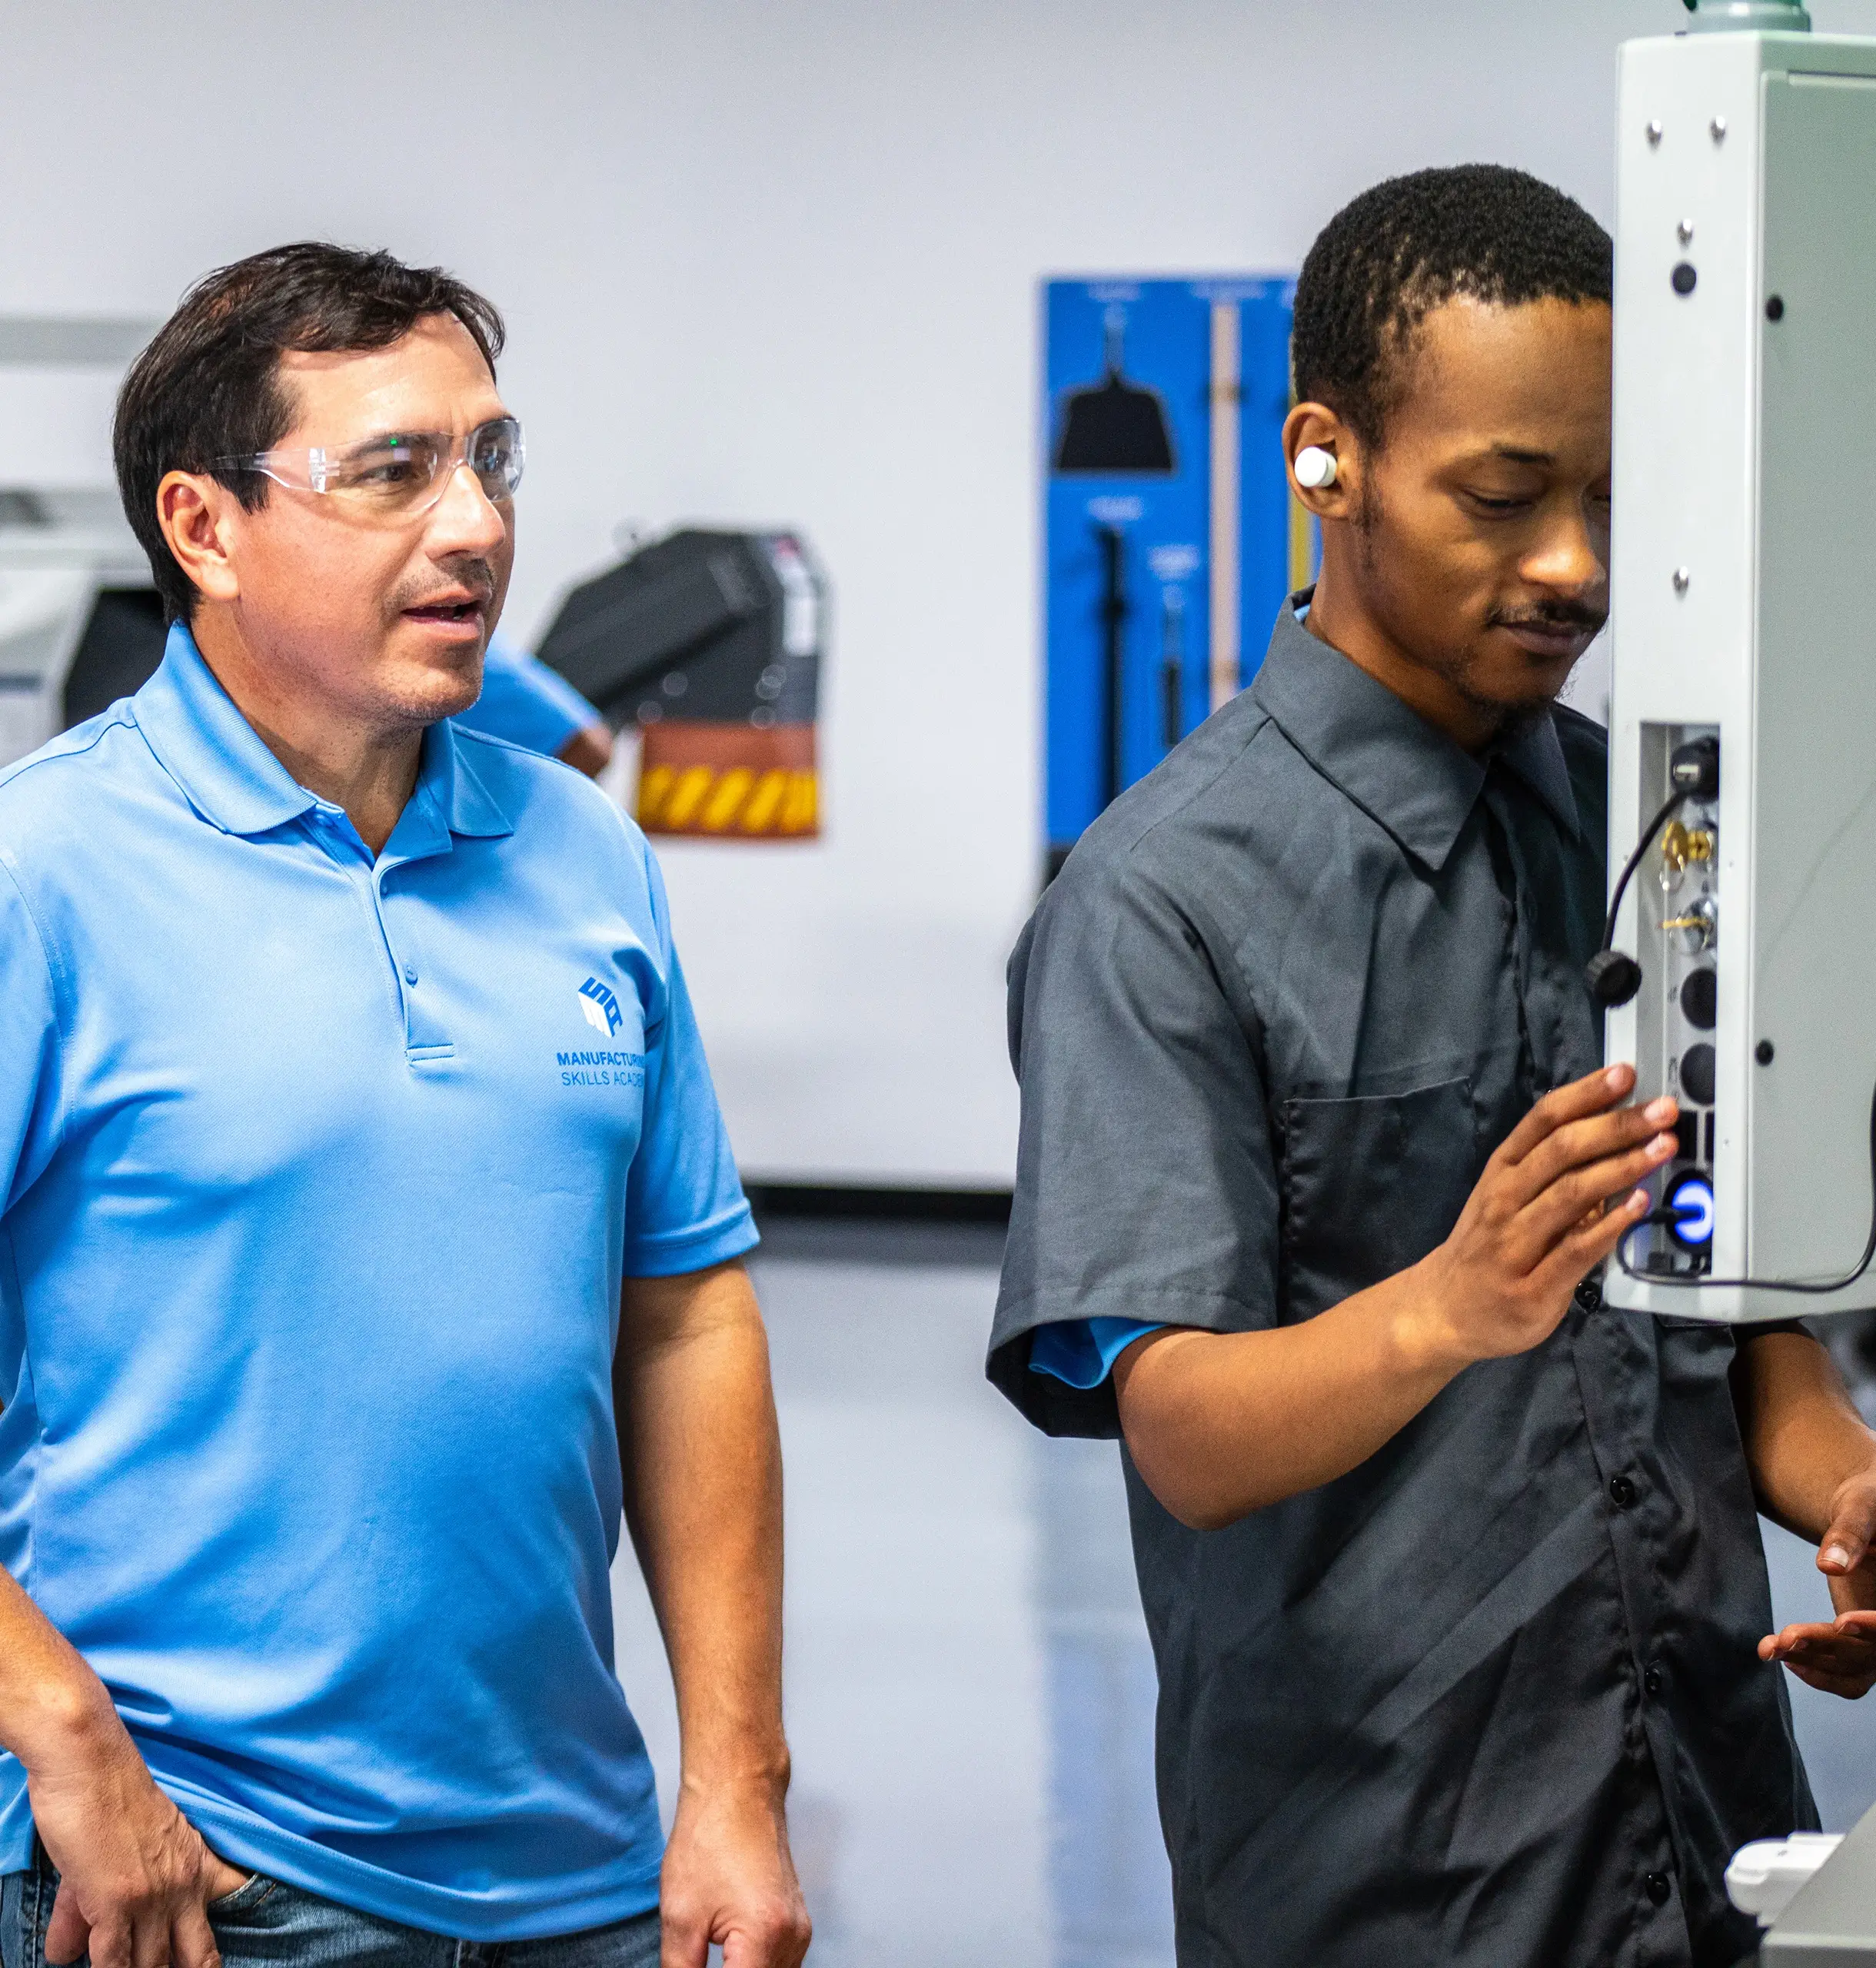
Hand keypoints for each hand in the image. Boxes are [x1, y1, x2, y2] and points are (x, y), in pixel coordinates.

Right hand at [27, 1694, 245, 1967]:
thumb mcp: (117, 1853)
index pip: (227, 1909)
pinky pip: (114, 1960)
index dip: (214, 1949)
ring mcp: (152, 1896)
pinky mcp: (116, 1902)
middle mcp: (182, 1884)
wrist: (89, 1763)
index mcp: (194, 1863)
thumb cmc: (103, 1797)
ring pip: (151, 1965)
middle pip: (195, 1953)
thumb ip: (91, 1909)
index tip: (207, 1965)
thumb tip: (64, 1954)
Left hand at [658, 1775, 809, 1967]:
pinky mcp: (797, 1922)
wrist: (737, 1790)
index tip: (693, 1967)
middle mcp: (793, 1938)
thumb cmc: (710, 1837)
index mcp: (764, 1938)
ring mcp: (799, 1930)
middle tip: (697, 1961)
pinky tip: (728, 1961)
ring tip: (710, 1956)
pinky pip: (779, 1967)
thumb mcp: (680, 1916)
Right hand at [1410, 1063, 1677, 1368]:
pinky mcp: (1534, 1285)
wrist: (1443, 1310)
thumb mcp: (1507, 1196)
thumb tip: (1616, 1133)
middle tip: (1662, 1110)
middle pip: (1563, 1150)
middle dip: (1617, 1126)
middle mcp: (1506, 1198)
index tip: (1625, 1073)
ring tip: (1661, 1148)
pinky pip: (1575, 1250)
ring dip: (1621, 1166)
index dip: (1587, 1093)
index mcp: (1503, 1169)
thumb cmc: (1485, 1247)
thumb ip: (1555, 1170)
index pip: (1543, 1119)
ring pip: (1571, 1193)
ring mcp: (1516, 1242)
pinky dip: (1610, 1225)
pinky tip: (1638, 1206)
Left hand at [1760, 1462, 1875, 1697]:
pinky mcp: (1865, 1645)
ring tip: (1770, 1647)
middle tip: (1786, 1636)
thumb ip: (1851, 1532)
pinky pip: (1851, 1676)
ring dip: (1814, 1664)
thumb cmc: (1866, 1501)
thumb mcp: (1861, 1505)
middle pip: (1875, 1652)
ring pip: (1858, 1668)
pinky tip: (1784, 1656)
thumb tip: (1830, 1565)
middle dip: (1830, 1646)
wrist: (1863, 1513)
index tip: (1843, 1622)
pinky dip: (1820, 1674)